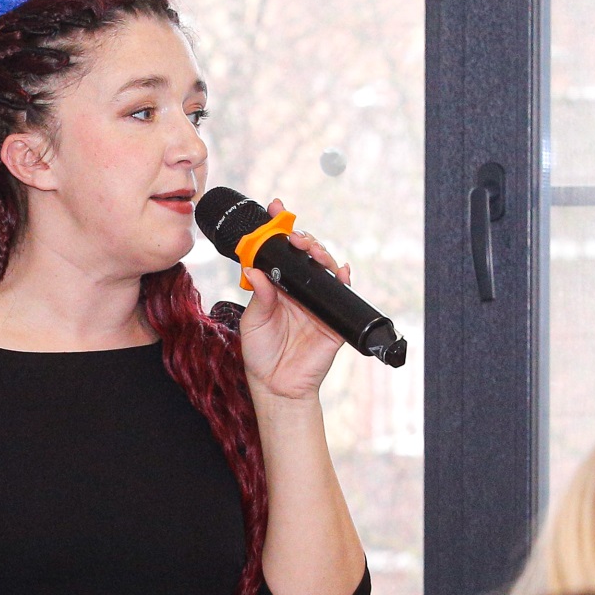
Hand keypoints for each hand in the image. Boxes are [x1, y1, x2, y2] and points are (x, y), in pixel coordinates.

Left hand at [238, 203, 350, 401]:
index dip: (278, 229)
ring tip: (312, 249)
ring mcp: (317, 302)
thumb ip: (259, 295)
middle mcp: (298, 290)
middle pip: (305, 255)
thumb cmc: (261, 354)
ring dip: (321, 254)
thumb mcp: (253, 321)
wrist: (277, 386)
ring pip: (324, 269)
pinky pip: (341, 295)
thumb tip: (255, 269)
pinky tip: (339, 271)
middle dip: (302, 239)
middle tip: (294, 236)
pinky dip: (342, 280)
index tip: (275, 209)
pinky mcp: (333, 318)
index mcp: (276, 287)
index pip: (278, 252)